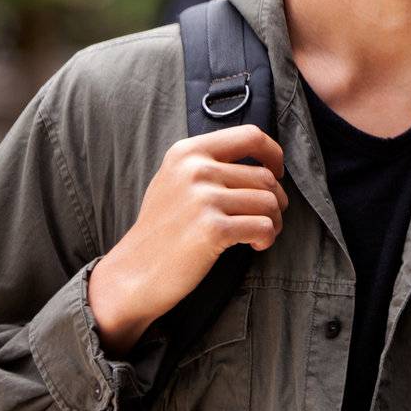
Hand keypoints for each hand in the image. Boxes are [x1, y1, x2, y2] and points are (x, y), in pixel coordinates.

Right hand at [88, 125, 287, 356]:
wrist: (132, 274)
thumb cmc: (162, 230)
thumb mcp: (175, 180)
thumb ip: (210, 163)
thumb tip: (264, 159)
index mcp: (187, 152)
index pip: (250, 136)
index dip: (274, 153)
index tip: (277, 173)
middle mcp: (194, 169)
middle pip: (264, 176)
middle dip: (276, 200)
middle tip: (269, 219)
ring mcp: (202, 198)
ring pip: (269, 202)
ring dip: (274, 222)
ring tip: (260, 234)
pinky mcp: (212, 229)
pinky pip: (263, 226)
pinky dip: (267, 238)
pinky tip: (255, 245)